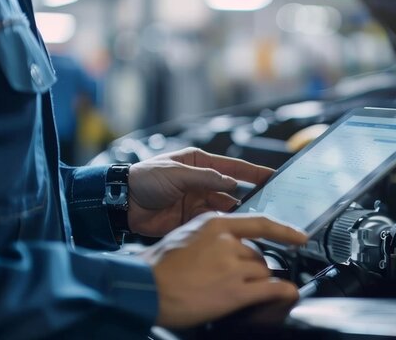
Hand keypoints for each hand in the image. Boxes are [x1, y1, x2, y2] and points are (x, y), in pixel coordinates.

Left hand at [127, 147, 272, 236]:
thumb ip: (205, 178)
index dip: (255, 173)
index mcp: (199, 163)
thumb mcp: (176, 173)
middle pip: (233, 191)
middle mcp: (202, 182)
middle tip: (270, 205)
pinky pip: (212, 224)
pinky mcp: (190, 220)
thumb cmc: (143, 179)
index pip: (234, 168)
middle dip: (250, 198)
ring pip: (225, 209)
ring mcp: (197, 202)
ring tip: (253, 222)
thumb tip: (232, 183)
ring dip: (236, 215)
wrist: (120, 204)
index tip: (275, 177)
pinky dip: (222, 228)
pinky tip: (234, 233)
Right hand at [139, 213, 307, 327]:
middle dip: (252, 270)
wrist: (144, 288)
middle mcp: (227, 242)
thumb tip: (233, 244)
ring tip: (234, 293)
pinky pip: (271, 289)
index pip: (260, 223)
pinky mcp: (235, 291)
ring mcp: (232, 266)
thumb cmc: (158, 266)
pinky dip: (283, 292)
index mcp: (215, 223)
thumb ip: (213, 236)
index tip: (300, 236)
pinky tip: (286, 294)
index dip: (284, 231)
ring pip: (262, 273)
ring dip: (257, 284)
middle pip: (259, 255)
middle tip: (234, 281)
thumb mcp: (186, 235)